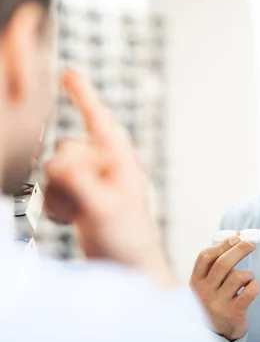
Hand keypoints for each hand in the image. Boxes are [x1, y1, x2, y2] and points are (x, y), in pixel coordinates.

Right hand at [43, 70, 174, 287]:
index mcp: (120, 162)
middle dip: (64, 175)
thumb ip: (78, 179)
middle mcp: (106, 167)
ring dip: (58, 194)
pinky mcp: (80, 198)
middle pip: (67, 148)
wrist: (126, 269)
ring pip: (55, 169)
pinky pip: (52, 189)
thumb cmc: (126, 239)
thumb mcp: (103, 208)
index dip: (84, 95)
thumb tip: (57, 160)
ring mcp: (92, 182)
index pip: (100, 120)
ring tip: (78, 216)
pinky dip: (55, 205)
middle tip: (80, 202)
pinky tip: (71, 221)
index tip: (69, 72)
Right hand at [190, 236, 259, 340]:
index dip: (222, 244)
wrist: (217, 333)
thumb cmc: (216, 299)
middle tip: (252, 243)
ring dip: (248, 273)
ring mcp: (217, 304)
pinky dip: (256, 285)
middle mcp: (204, 293)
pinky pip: (250, 291)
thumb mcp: (208, 283)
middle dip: (240, 249)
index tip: (236, 237)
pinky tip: (252, 288)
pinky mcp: (233, 313)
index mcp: (195, 281)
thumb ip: (218, 263)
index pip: (205, 256)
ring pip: (238, 276)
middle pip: (223, 263)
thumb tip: (238, 236)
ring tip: (248, 279)